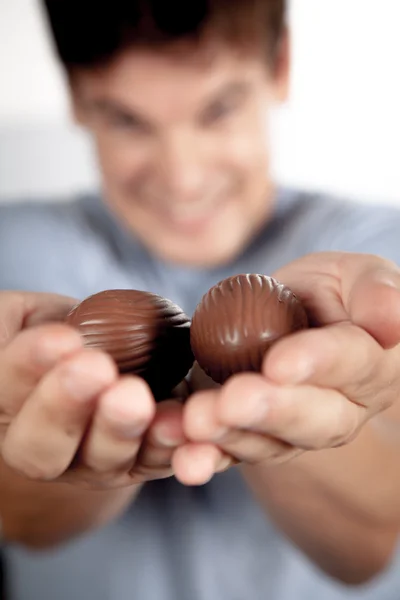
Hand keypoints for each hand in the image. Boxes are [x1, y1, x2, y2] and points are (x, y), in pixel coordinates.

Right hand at [0, 291, 185, 488]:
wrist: (105, 357)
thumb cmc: (56, 332)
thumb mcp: (22, 318)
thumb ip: (10, 323)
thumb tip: (12, 329)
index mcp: (7, 405)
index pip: (6, 390)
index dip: (29, 366)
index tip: (61, 338)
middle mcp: (43, 445)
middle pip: (43, 445)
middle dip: (67, 406)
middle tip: (94, 368)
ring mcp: (92, 462)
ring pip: (103, 458)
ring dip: (121, 429)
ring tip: (136, 399)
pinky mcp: (141, 463)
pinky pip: (158, 460)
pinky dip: (172, 445)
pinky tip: (179, 423)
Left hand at [172, 252, 399, 484]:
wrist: (285, 320)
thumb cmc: (327, 294)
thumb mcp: (353, 276)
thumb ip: (374, 291)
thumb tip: (393, 318)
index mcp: (368, 366)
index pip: (350, 364)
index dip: (317, 363)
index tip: (279, 364)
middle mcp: (336, 411)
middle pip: (311, 420)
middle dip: (270, 411)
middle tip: (233, 401)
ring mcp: (290, 432)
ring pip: (266, 442)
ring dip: (229, 436)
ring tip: (196, 422)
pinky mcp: (248, 436)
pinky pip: (228, 453)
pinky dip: (203, 456)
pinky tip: (182, 457)